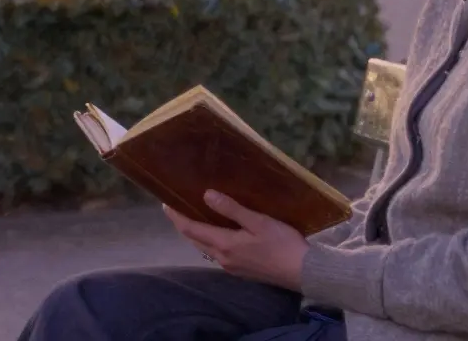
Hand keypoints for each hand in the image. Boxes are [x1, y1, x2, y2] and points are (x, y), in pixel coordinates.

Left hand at [164, 190, 307, 291]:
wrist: (301, 271)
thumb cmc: (281, 243)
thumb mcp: (258, 221)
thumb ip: (232, 209)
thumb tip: (206, 195)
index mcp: (224, 244)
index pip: (191, 229)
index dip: (177, 217)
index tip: (166, 203)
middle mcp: (223, 258)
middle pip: (195, 240)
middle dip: (183, 225)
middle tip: (177, 209)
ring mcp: (231, 267)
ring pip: (205, 248)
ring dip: (196, 234)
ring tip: (194, 218)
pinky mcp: (240, 270)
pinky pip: (217, 254)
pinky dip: (209, 241)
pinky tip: (217, 234)